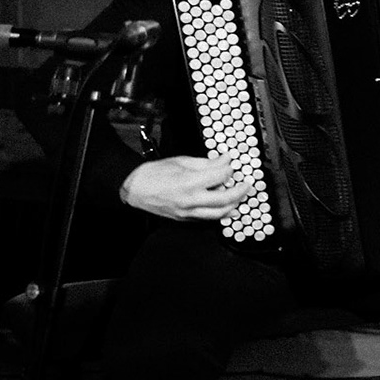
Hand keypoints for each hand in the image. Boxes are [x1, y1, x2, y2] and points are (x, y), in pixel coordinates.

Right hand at [119, 155, 251, 222]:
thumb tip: (225, 160)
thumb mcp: (181, 162)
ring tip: (239, 196)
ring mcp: (187, 212)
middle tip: (246, 184)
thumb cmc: (154, 173)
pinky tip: (225, 206)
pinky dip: (219, 212)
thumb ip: (206, 163)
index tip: (232, 164)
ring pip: (219, 214)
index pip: (221, 176)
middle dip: (240, 191)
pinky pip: (208, 218)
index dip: (230, 169)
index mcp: (190, 183)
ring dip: (234, 205)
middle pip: (226, 199)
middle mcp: (190, 200)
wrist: (133, 189)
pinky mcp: (184, 219)